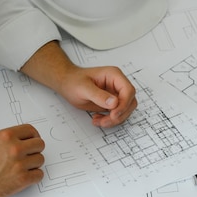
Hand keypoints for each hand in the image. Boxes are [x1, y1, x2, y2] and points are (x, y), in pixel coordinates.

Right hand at [0, 124, 44, 196]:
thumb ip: (6, 140)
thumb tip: (20, 140)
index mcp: (6, 136)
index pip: (31, 130)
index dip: (33, 136)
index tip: (32, 140)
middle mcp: (15, 148)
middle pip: (40, 144)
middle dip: (34, 150)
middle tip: (29, 155)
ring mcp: (20, 164)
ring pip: (40, 160)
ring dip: (34, 164)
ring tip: (22, 167)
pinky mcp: (23, 179)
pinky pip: (39, 175)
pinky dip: (34, 176)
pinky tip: (25, 176)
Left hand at [20, 41, 136, 127]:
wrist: (67, 83)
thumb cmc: (74, 81)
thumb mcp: (83, 88)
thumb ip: (98, 95)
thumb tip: (114, 102)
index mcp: (114, 75)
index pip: (128, 90)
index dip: (124, 104)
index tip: (113, 114)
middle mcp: (118, 84)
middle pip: (130, 102)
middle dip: (119, 114)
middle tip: (105, 121)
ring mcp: (116, 94)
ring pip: (125, 110)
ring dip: (114, 119)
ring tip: (98, 120)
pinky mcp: (112, 103)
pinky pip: (117, 114)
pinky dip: (109, 120)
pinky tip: (97, 119)